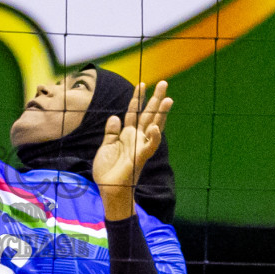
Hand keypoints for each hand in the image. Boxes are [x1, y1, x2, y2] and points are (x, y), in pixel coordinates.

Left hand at [93, 81, 172, 220]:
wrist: (109, 190)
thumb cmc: (108, 171)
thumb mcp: (106, 147)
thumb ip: (111, 132)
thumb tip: (115, 117)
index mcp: (128, 135)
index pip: (134, 112)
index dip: (138, 98)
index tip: (142, 84)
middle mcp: (137, 138)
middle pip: (148, 114)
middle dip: (155, 99)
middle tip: (164, 83)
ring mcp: (140, 147)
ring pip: (153, 126)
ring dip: (160, 113)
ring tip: (168, 99)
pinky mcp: (140, 157)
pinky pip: (150, 146)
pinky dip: (153, 137)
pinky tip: (155, 126)